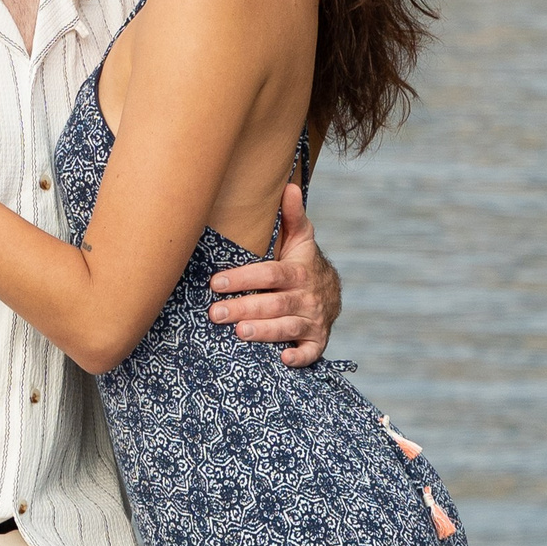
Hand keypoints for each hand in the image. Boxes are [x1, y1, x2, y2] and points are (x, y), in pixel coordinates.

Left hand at [208, 183, 340, 365]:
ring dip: (265, 331)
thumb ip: (292, 216)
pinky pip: (311, 352)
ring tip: (239, 332)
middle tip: (215, 313)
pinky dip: (300, 357)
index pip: (270, 274)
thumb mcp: (301, 240)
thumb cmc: (303, 265)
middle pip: (274, 303)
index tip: (217, 283)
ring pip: (288, 327)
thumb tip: (289, 185)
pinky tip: (284, 359)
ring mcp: (312, 320)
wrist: (331, 295)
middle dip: (245, 307)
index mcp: (298, 272)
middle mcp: (306, 297)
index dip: (245, 278)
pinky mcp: (316, 341)